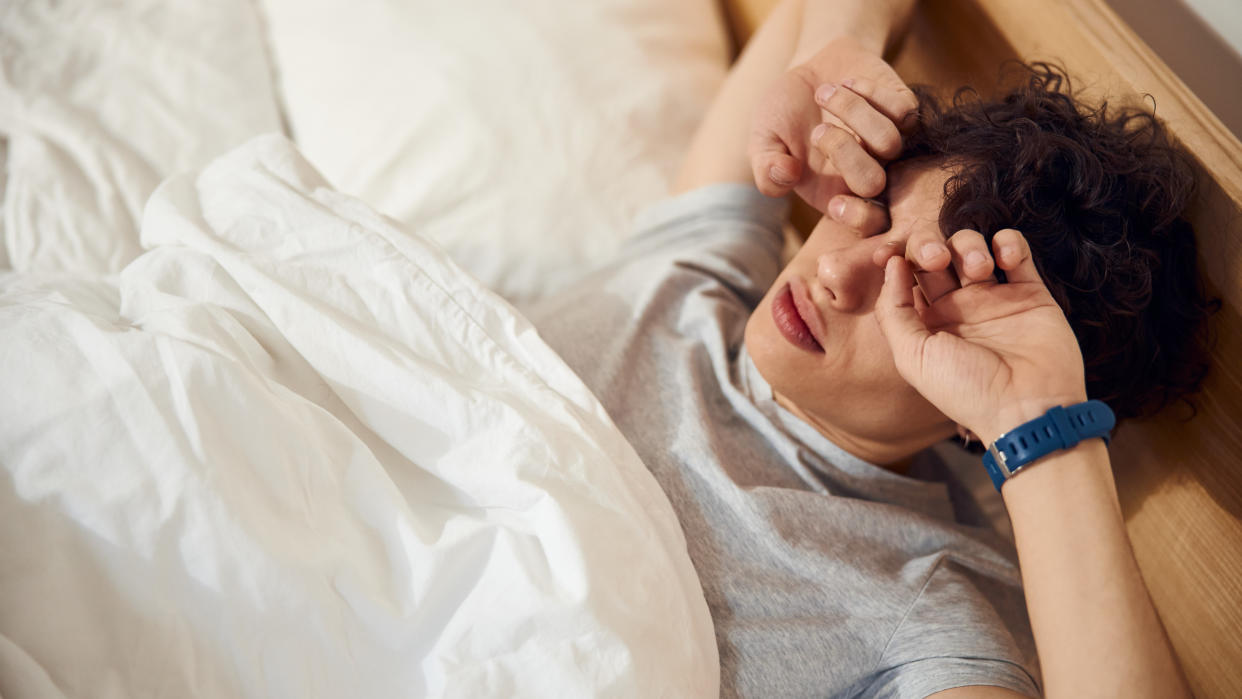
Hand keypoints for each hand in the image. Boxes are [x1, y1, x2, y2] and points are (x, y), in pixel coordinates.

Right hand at [749, 36, 916, 211]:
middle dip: (841, 152)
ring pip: (889, 141)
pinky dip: (869, 91)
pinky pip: (903, 111)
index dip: (857, 218)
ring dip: (850, 111)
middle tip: (816, 131)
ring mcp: (892, 144)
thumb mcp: (763, 141)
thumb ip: (766, 169)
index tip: (834, 202)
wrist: (810, 68)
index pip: (866, 224)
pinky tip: (848, 83)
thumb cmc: (784, 112)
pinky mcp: (906, 113)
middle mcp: (870, 174)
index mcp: (836, 194)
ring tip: (823, 93)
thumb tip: (786, 174)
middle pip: (873, 182)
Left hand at [874, 228, 1088, 444]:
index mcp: (926, 322)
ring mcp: (994, 297)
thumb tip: (892, 264)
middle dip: (931, 245)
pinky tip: (1004, 259)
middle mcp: (958, 307)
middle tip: (939, 259)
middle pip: (936, 253)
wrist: (1029, 408)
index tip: (891, 253)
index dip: (898, 257)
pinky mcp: (1030, 292)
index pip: (905, 275)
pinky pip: (1015, 250)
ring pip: (972, 246)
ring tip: (981, 269)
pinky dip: (1008, 242)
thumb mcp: (912, 356)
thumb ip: (894, 309)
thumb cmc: (966, 389)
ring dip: (969, 245)